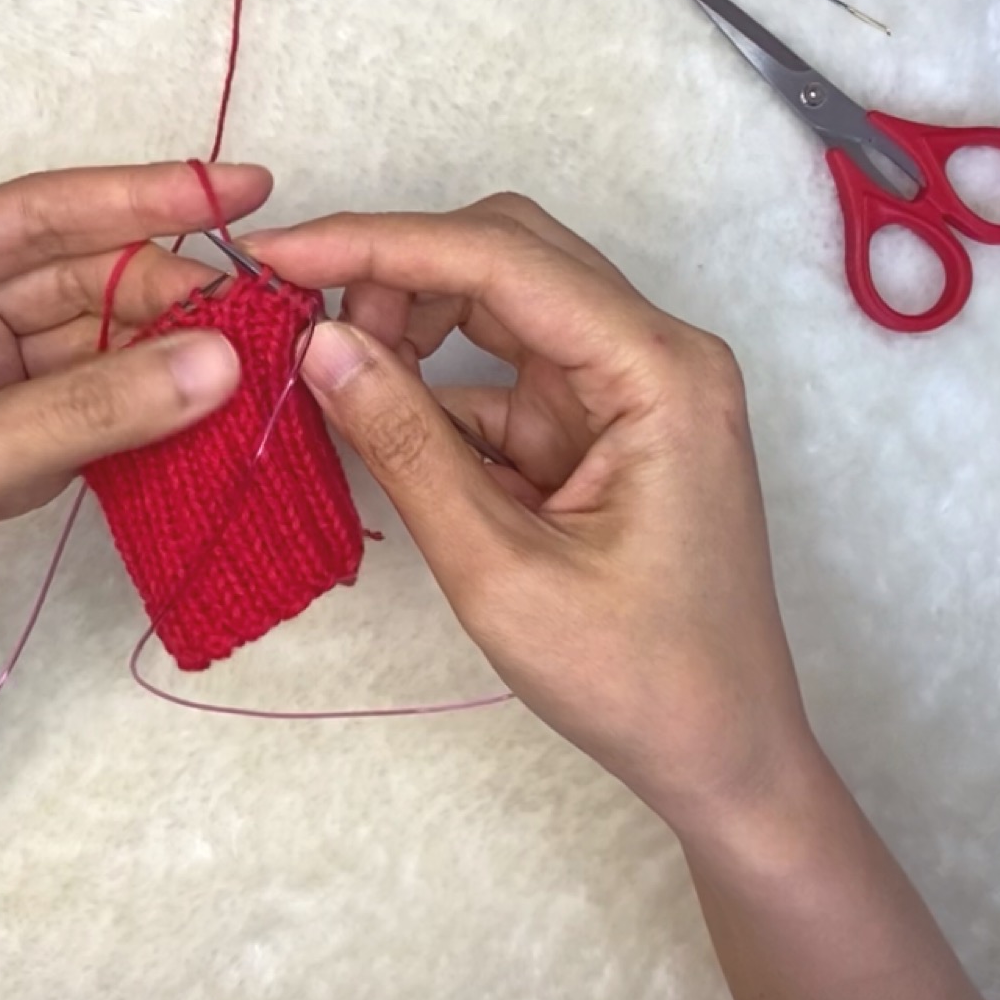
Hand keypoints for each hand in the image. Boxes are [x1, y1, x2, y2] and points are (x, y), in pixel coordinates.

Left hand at [0, 162, 269, 723]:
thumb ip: (77, 413)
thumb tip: (216, 362)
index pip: (31, 216)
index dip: (140, 198)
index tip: (243, 190)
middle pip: (72, 281)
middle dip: (165, 291)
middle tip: (266, 310)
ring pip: (87, 353)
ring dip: (162, 362)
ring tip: (255, 365)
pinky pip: (84, 421)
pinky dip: (140, 424)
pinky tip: (204, 424)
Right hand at [247, 196, 813, 829]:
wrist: (723, 755)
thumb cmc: (639, 678)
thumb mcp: (501, 570)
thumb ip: (408, 447)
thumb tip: (320, 344)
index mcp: (659, 372)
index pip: (504, 259)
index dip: (380, 244)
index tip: (276, 253)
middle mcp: (655, 355)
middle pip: (508, 255)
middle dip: (397, 273)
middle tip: (299, 322)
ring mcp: (630, 389)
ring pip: (502, 305)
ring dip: (412, 326)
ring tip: (333, 377)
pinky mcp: (602, 427)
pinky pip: (505, 375)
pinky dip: (435, 391)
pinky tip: (377, 426)